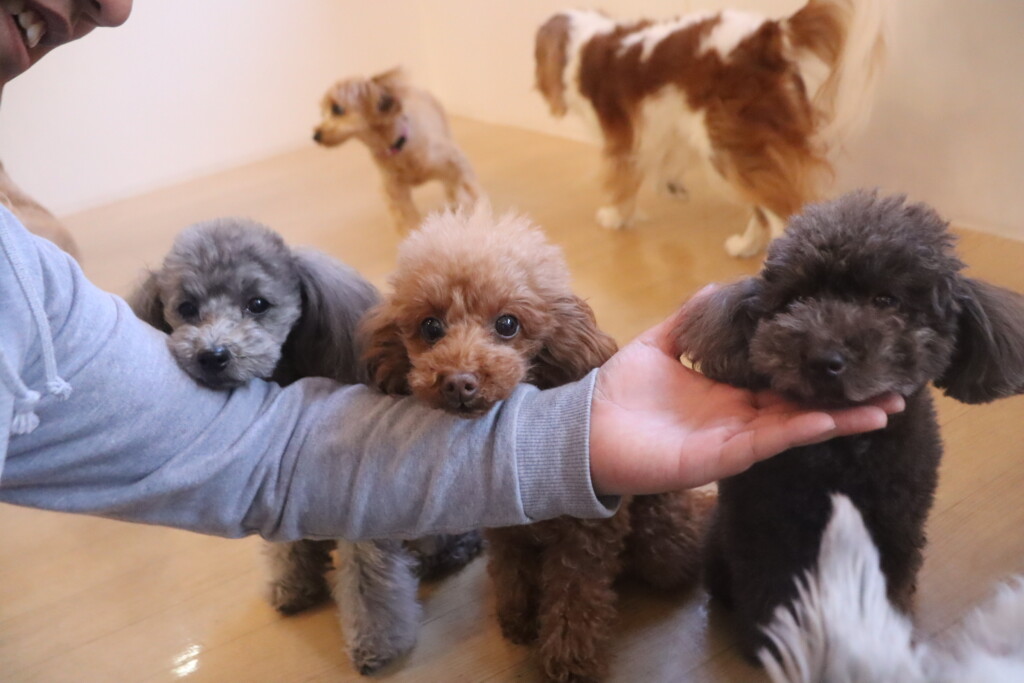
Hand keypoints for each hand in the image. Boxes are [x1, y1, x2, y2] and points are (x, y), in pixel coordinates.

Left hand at [589, 290, 904, 494]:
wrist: (586, 431)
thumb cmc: (619, 392)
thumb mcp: (659, 345)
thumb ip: (689, 320)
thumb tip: (714, 285)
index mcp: (727, 389)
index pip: (782, 376)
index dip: (815, 364)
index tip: (853, 346)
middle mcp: (740, 414)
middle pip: (803, 402)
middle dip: (846, 394)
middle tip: (895, 381)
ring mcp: (737, 437)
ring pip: (800, 423)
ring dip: (843, 415)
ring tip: (889, 403)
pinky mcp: (725, 455)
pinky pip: (772, 440)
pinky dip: (805, 429)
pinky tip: (839, 418)